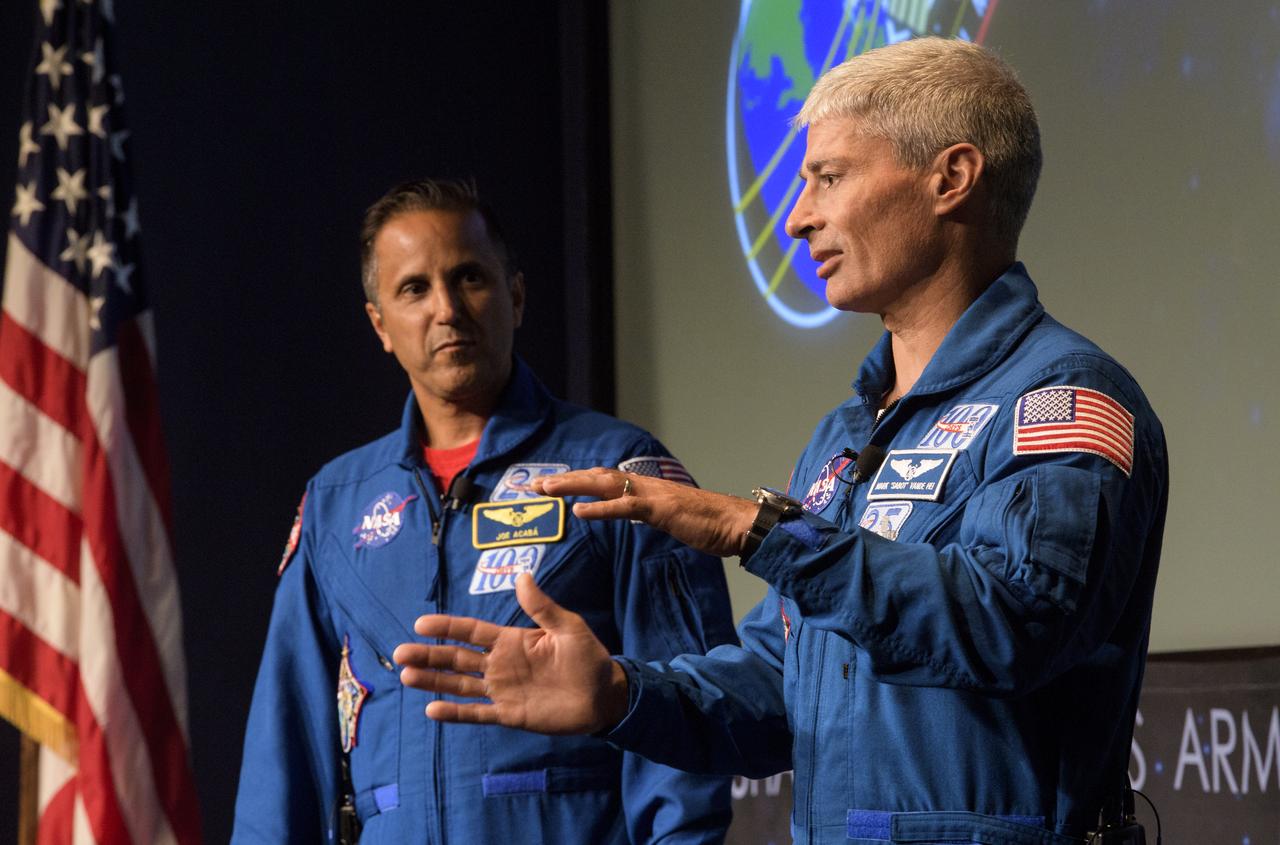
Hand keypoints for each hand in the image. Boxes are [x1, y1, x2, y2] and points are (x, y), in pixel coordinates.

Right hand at [393, 573, 628, 733]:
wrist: (605, 696)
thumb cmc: (589, 658)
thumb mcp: (569, 627)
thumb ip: (542, 607)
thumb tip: (522, 575)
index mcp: (512, 641)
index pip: (471, 631)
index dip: (447, 627)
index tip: (420, 624)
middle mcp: (500, 665)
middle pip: (457, 658)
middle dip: (429, 655)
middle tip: (400, 654)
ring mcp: (503, 691)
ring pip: (460, 685)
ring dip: (434, 681)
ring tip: (407, 676)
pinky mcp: (510, 714)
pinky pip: (478, 714)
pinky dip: (456, 713)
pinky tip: (432, 710)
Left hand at [532, 468, 755, 557]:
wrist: (738, 523)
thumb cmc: (708, 523)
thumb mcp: (669, 517)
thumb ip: (646, 512)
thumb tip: (628, 511)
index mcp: (645, 488)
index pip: (602, 480)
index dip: (575, 481)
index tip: (549, 486)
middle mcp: (644, 485)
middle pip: (596, 477)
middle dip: (564, 480)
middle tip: (534, 485)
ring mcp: (653, 495)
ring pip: (604, 485)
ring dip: (573, 486)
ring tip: (546, 489)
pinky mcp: (662, 510)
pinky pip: (626, 507)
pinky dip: (600, 508)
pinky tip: (579, 512)